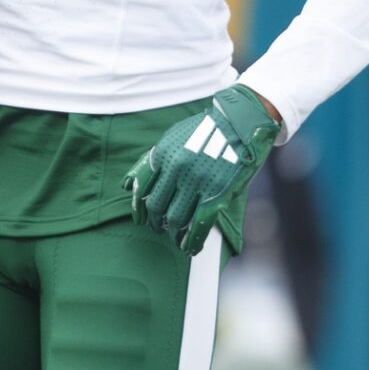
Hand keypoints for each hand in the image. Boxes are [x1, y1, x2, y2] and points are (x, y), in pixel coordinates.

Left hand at [127, 84, 281, 255]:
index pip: (141, 189)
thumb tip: (127, 184)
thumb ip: (150, 160)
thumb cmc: (206, 129)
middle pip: (156, 207)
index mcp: (163, 154)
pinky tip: (189, 247)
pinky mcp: (217, 194)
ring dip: (172, 232)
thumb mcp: (172, 136)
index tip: (140, 218)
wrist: (240, 122)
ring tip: (174, 237)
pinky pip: (199, 225)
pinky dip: (192, 241)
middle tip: (159, 228)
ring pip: (175, 218)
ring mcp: (197, 183)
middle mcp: (177, 170)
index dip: (138, 208)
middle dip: (155, 222)